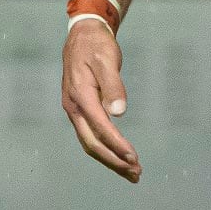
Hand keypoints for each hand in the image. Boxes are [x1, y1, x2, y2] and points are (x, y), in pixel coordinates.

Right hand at [62, 18, 140, 181]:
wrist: (83, 36)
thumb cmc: (97, 46)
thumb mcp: (107, 60)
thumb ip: (114, 86)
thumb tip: (119, 112)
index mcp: (80, 97)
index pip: (100, 128)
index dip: (117, 145)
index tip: (134, 158)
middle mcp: (74, 108)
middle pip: (92, 144)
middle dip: (114, 161)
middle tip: (137, 174)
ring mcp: (75, 110)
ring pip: (90, 143)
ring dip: (111, 159)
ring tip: (132, 172)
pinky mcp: (80, 110)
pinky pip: (91, 135)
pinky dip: (106, 148)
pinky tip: (119, 156)